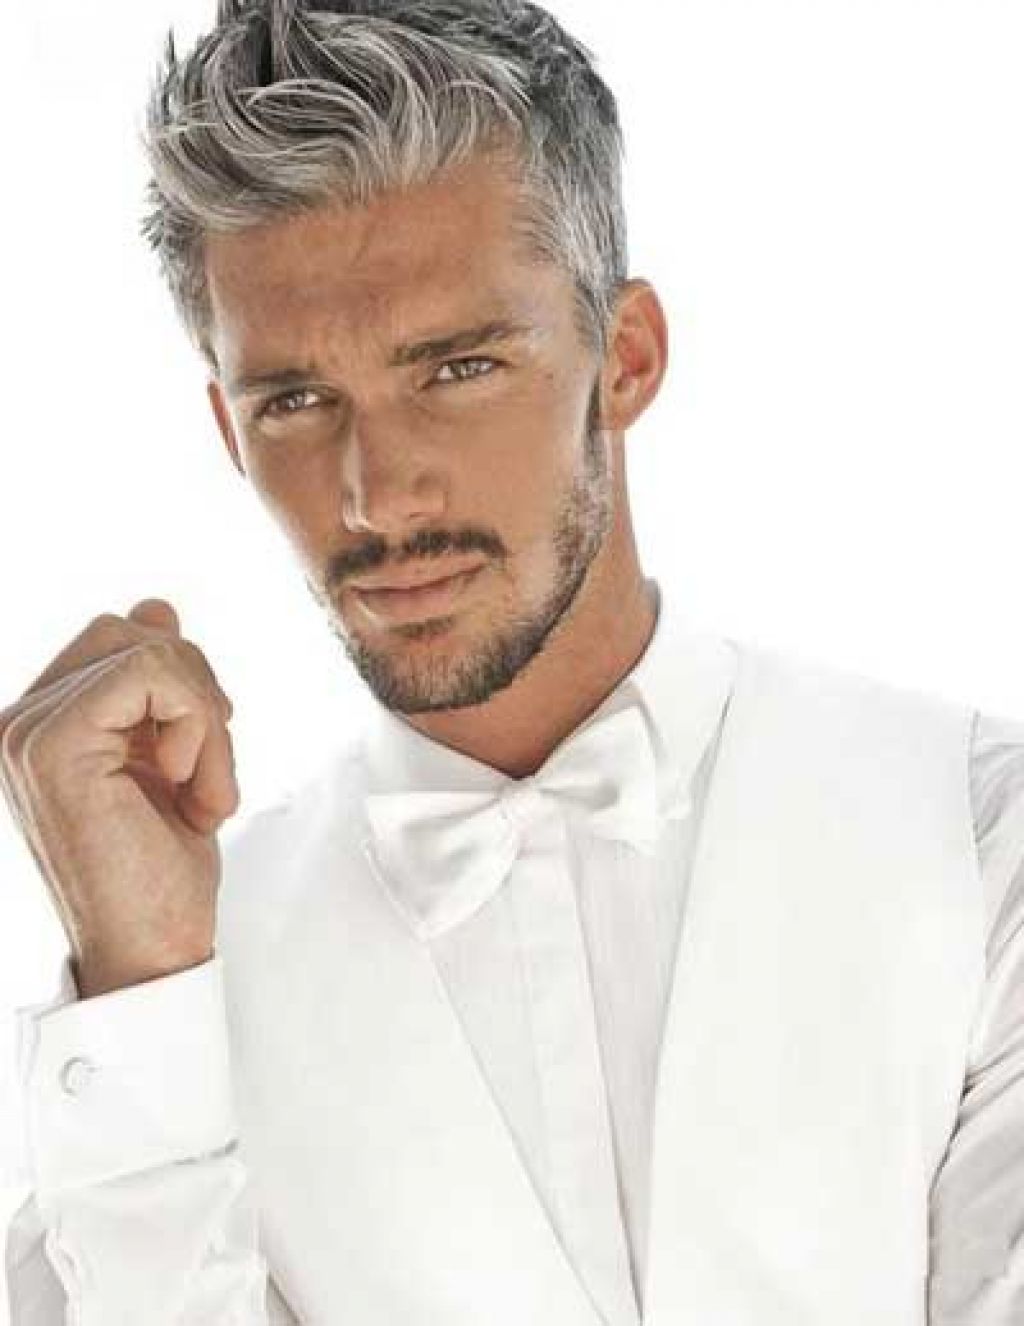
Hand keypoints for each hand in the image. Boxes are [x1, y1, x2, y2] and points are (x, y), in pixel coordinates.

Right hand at [0, 598, 238, 997]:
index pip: (119, 640)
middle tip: (204, 774)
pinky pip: (154, 675)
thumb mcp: (170, 756)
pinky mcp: (53, 745)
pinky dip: (202, 729)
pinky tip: (191, 793)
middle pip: (131, 631)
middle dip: (196, 693)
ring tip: (200, 793)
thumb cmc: (161, 872)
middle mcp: (19, 725)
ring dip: (206, 721)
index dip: (184, 687)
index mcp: (41, 725)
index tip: (193, 763)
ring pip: (149, 649)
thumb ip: (156, 685)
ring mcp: (27, 733)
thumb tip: (153, 605)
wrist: (153, 953)